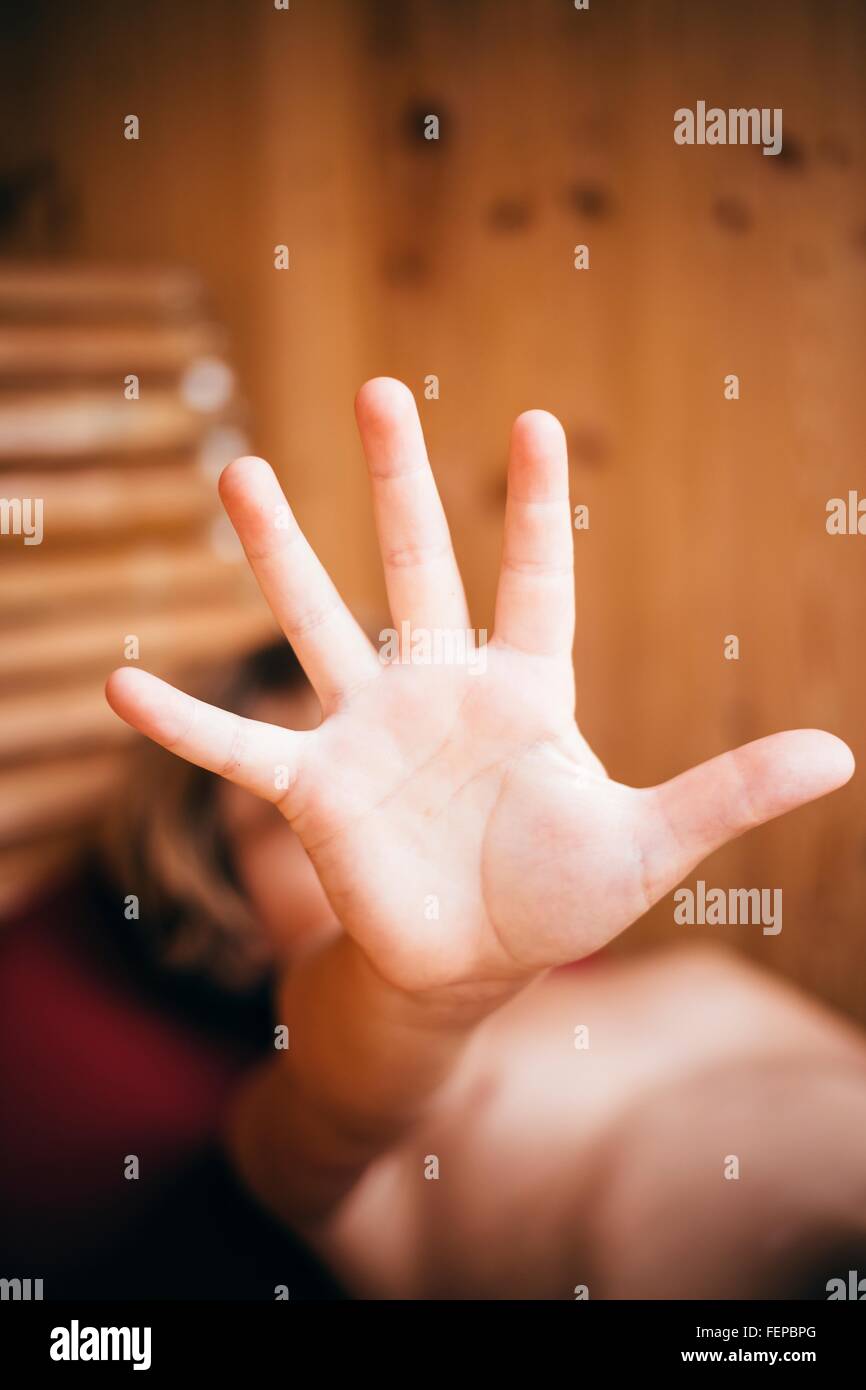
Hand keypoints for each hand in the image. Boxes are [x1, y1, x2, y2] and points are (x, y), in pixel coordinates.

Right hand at [107, 378, 853, 996]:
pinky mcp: (315, 792)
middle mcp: (439, 690)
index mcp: (523, 691)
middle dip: (397, 481)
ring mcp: (369, 733)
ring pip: (317, 623)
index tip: (533, 421)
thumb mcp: (650, 842)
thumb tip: (844, 752)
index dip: (532, 507)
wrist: (470, 965)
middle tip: (380, 388)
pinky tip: (118, 684)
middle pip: (415, 567)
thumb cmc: (558, 897)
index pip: (533, 580)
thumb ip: (729, 791)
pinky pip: (237, 751)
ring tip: (236, 471)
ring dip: (278, 554)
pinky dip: (185, 722)